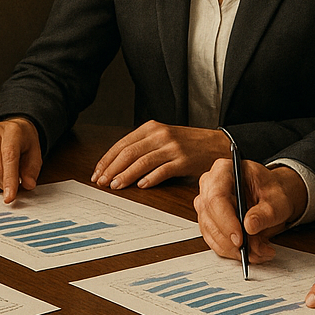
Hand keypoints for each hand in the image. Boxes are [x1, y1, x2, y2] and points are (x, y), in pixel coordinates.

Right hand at [0, 116, 42, 203]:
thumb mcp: (35, 152)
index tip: (10, 197)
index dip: (9, 180)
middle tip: (15, 186)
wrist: (11, 130)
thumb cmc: (23, 141)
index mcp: (10, 132)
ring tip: (6, 180)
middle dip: (5, 184)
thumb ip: (32, 169)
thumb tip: (28, 185)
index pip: (8, 158)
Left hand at [92, 121, 227, 189]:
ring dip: (126, 175)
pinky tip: (141, 185)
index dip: (107, 159)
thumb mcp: (162, 138)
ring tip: (116, 186)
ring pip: (142, 162)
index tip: (97, 172)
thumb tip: (116, 164)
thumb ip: (142, 146)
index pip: (122, 144)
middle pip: (129, 153)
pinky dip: (150, 178)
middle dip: (111, 169)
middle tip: (101, 182)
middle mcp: (160, 135)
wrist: (217, 143)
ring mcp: (172, 147)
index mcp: (151, 128)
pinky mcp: (184, 160)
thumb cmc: (187, 143)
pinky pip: (163, 170)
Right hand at [194, 157, 306, 264]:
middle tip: (255, 250)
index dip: (226, 221)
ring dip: (234, 249)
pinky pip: (214, 241)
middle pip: (210, 217)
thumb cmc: (272, 192)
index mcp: (224, 170)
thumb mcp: (277, 200)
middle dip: (232, 240)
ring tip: (260, 251)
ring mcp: (206, 205)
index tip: (240, 239)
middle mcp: (210, 186)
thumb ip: (265, 212)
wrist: (271, 197)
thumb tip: (249, 226)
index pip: (216, 197)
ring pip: (211, 233)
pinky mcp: (208, 222)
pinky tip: (251, 252)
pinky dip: (232, 252)